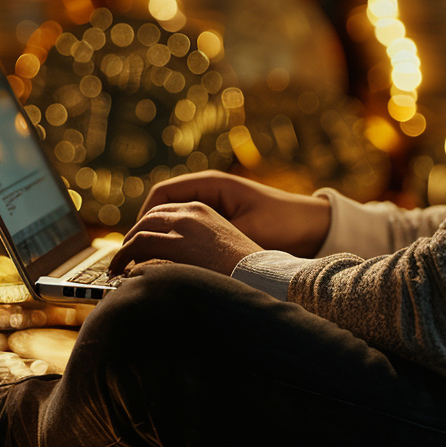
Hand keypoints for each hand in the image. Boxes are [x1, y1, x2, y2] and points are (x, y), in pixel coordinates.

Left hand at [109, 202, 260, 277]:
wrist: (266, 273)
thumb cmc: (250, 268)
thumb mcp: (223, 246)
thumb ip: (199, 244)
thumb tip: (181, 260)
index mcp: (204, 209)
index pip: (164, 211)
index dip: (146, 227)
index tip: (137, 243)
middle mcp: (192, 212)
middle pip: (148, 218)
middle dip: (132, 237)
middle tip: (122, 256)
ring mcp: (184, 226)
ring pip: (140, 231)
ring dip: (124, 249)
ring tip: (116, 267)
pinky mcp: (179, 244)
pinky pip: (140, 245)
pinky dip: (125, 256)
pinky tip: (121, 272)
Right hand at [135, 171, 330, 257]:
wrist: (313, 225)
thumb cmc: (283, 225)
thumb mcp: (246, 233)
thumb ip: (213, 241)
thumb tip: (177, 255)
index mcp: (212, 184)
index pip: (162, 194)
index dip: (143, 217)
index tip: (133, 242)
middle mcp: (210, 189)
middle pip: (162, 204)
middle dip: (145, 228)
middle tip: (132, 256)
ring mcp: (215, 202)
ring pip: (173, 216)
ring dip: (159, 235)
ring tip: (147, 261)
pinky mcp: (221, 217)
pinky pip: (188, 225)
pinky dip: (176, 239)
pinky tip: (173, 261)